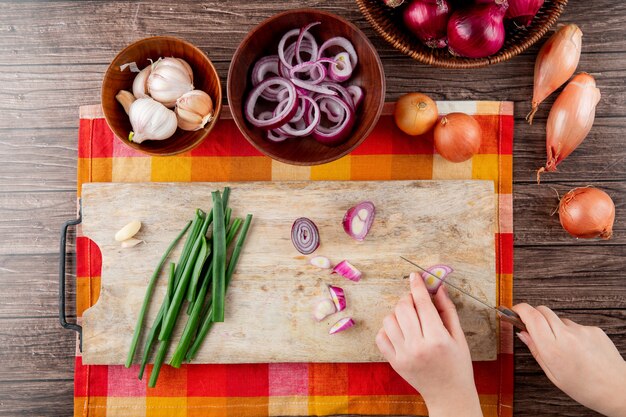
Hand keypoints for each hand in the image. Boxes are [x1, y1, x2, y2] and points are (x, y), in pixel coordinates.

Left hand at [376, 273, 482, 416]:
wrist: (449, 396)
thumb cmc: (458, 365)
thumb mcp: (459, 337)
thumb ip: (447, 310)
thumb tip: (438, 287)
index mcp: (437, 339)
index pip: (422, 303)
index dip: (418, 286)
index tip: (414, 276)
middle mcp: (417, 346)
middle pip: (403, 308)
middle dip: (408, 298)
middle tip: (416, 301)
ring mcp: (403, 355)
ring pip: (389, 320)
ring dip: (398, 313)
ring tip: (409, 318)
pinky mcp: (394, 362)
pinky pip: (381, 336)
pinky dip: (388, 329)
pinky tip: (400, 331)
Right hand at [513, 303, 625, 416]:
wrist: (618, 390)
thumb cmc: (586, 387)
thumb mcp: (553, 375)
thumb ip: (536, 351)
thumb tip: (523, 334)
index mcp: (553, 349)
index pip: (531, 316)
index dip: (520, 309)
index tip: (514, 311)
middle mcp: (567, 335)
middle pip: (543, 310)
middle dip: (534, 315)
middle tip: (532, 327)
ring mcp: (582, 330)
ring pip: (559, 320)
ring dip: (555, 328)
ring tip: (564, 349)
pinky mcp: (594, 329)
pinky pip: (576, 326)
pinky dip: (572, 334)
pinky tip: (579, 350)